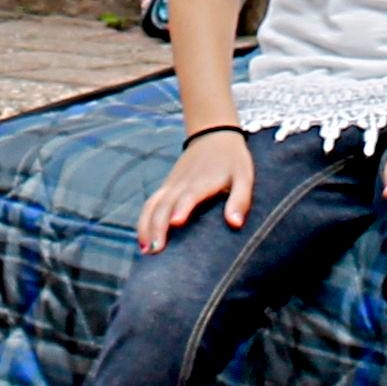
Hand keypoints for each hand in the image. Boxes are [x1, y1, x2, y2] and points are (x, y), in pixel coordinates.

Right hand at [136, 131, 257, 250]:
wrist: (214, 135)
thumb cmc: (232, 160)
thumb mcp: (244, 177)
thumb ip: (240, 200)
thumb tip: (235, 224)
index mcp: (203, 181)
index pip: (190, 194)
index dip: (182, 207)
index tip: (176, 222)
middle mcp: (182, 184)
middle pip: (166, 204)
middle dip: (158, 226)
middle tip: (156, 250)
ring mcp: (171, 185)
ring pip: (154, 204)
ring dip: (147, 226)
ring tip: (146, 250)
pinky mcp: (166, 187)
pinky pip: (151, 204)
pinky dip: (144, 221)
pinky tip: (143, 242)